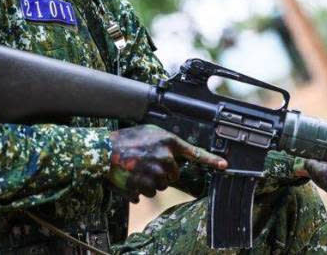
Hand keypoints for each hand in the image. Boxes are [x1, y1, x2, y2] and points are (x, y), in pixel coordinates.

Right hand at [106, 124, 226, 201]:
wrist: (103, 151)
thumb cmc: (125, 140)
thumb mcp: (150, 133)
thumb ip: (166, 143)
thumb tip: (174, 156)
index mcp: (168, 143)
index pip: (194, 152)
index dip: (211, 159)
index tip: (224, 165)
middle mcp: (164, 158)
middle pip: (174, 174)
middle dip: (163, 172)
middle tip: (147, 163)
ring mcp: (154, 174)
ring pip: (160, 185)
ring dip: (151, 181)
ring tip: (137, 169)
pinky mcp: (143, 186)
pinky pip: (147, 193)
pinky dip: (140, 189)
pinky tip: (131, 178)